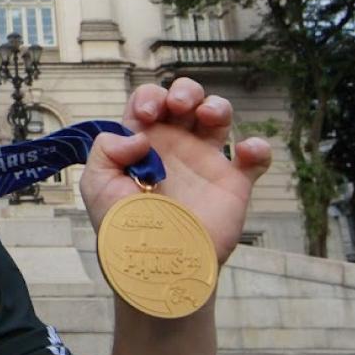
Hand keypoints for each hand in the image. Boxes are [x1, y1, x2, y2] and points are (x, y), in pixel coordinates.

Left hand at [78, 77, 270, 264]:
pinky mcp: (233, 184)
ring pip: (219, 117)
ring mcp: (205, 163)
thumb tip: (137, 136)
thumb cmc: (123, 227)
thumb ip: (105, 149)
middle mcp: (174, 148)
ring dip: (217, 105)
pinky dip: (257, 147)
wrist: (156, 263)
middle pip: (186, 100)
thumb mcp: (97, 184)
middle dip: (185, 90)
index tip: (149, 115)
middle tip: (179, 107)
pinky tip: (245, 151)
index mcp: (142, 144)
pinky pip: (254, 157)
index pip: (149, 103)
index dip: (150, 97)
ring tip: (209, 116)